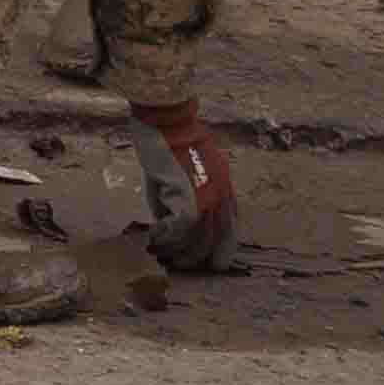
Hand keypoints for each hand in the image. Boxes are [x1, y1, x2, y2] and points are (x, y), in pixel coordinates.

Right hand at [129, 98, 241, 273]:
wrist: (169, 121)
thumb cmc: (176, 140)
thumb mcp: (192, 173)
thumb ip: (188, 198)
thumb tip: (171, 223)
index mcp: (226, 193)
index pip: (230, 233)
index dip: (220, 251)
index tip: (209, 263)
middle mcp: (221, 200)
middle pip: (213, 241)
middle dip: (195, 257)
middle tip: (177, 263)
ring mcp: (205, 200)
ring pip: (194, 240)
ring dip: (176, 250)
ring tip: (162, 253)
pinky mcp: (186, 198)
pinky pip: (176, 229)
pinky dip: (163, 236)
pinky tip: (153, 238)